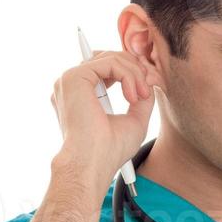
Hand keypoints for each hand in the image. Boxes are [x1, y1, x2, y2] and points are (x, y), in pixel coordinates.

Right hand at [51, 49, 160, 182]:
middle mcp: (72, 85)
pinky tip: (132, 96)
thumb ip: (140, 98)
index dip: (131, 74)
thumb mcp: (133, 120)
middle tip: (147, 92)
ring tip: (140, 96)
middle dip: (135, 70)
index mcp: (80, 94)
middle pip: (109, 58)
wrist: (93, 163)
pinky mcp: (75, 77)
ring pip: (112, 58)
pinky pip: (110, 62)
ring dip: (134, 74)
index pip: (107, 68)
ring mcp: (70, 80)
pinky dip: (128, 75)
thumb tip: (150, 80)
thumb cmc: (109, 150)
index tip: (146, 91)